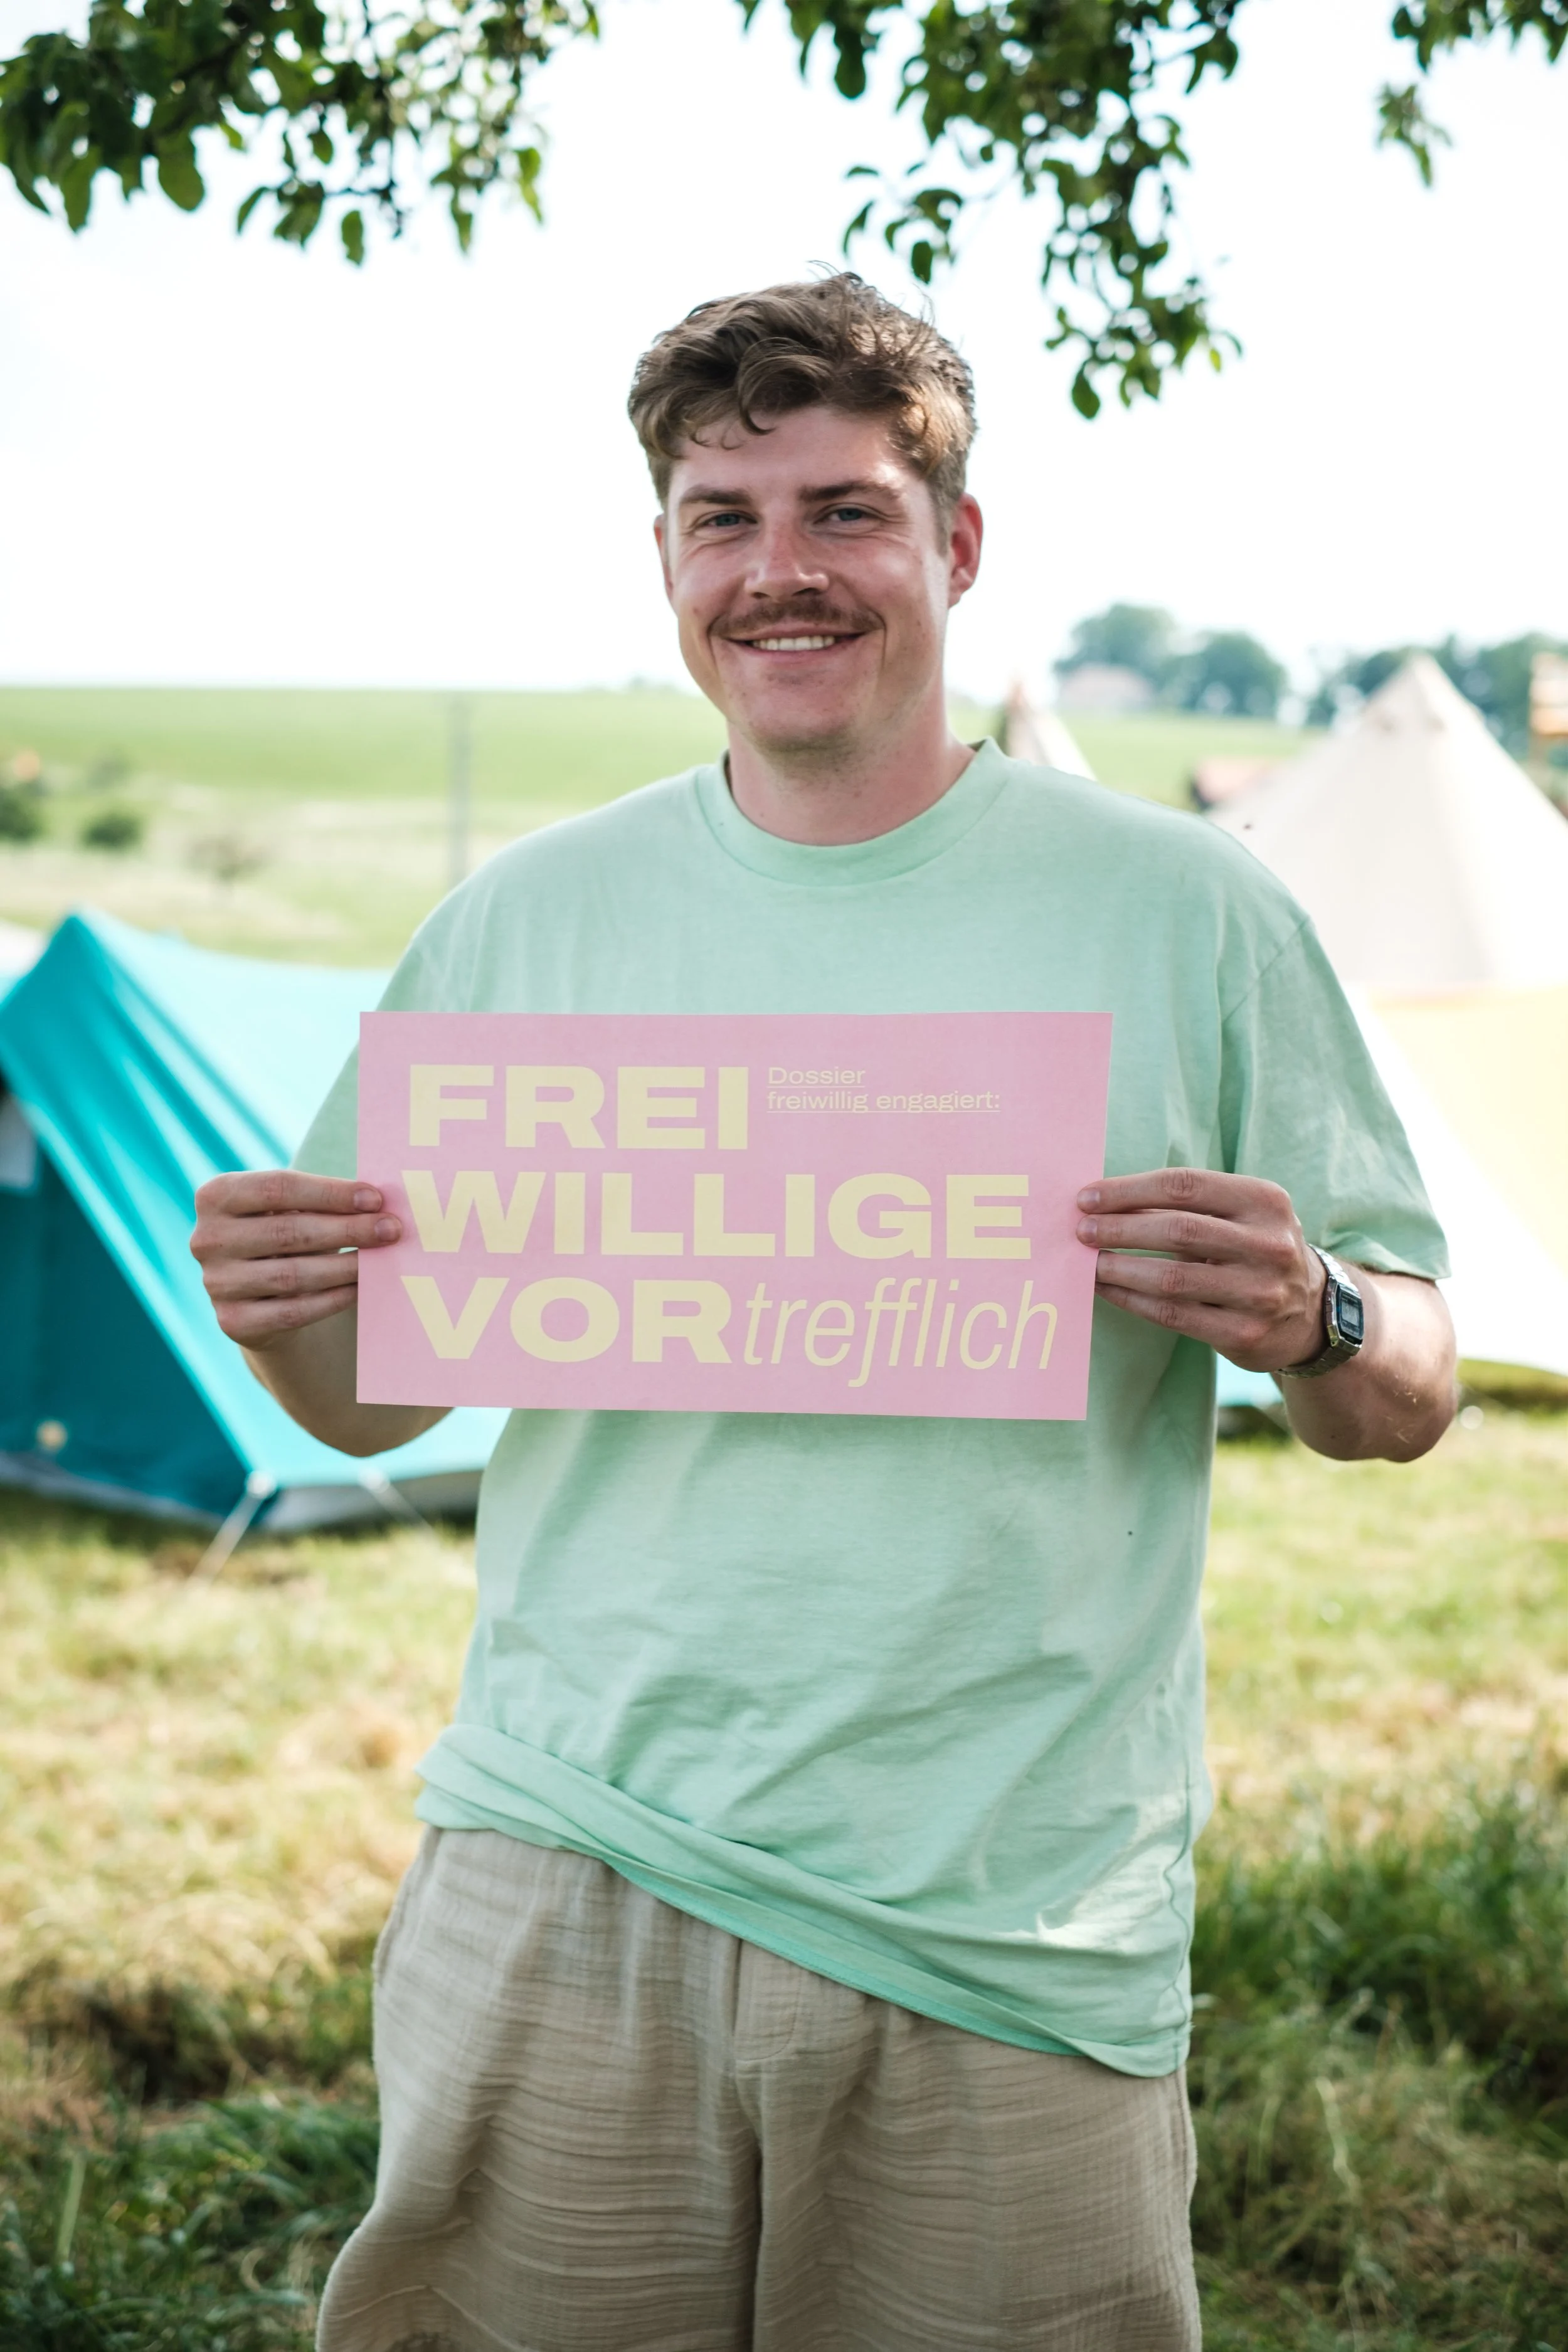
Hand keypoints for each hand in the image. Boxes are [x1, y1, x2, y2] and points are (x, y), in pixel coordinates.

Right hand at [190, 1171, 402, 1351]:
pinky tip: (359, 1288)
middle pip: (288, 1231)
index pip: (278, 1187)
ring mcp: (215, 1283)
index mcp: (215, 1196)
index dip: (331, 1192)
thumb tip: (379, 1205)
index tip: (375, 1198)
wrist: (258, 1294)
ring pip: (292, 1275)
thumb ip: (322, 1202)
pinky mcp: (232, 1321)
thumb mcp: (291, 1210)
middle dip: (348, 1229)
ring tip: (380, 1259)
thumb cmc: (284, 1235)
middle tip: (391, 1229)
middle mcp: (206, 1239)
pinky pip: (292, 1311)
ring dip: (345, 1266)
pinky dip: (331, 1299)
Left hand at [1076, 1168, 1326, 1372]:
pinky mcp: (1244, 1333)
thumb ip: (1184, 1206)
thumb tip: (1104, 1202)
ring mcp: (1260, 1293)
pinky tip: (1108, 1289)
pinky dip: (1131, 1300)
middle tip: (1081, 1230)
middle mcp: (1269, 1245)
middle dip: (1119, 1228)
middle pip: (1177, 1230)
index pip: (1185, 1185)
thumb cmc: (1253, 1250)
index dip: (1129, 1189)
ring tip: (1086, 1263)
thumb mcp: (1239, 1215)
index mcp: (1265, 1201)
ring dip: (1118, 1268)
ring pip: (1170, 1279)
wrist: (1310, 1313)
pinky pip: (1171, 1315)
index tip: (1087, 1197)